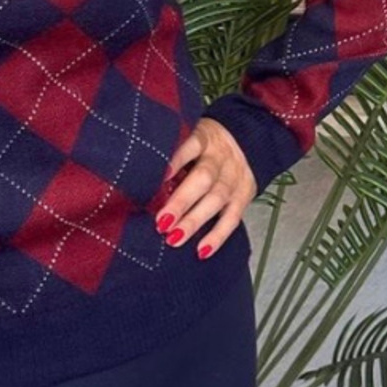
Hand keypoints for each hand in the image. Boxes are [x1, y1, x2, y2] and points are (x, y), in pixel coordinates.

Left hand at [155, 117, 255, 258]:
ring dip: (195, 221)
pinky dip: (217, 236)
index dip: (174, 161)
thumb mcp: (190, 136)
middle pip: (203, 178)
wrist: (248, 139)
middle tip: (161, 221)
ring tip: (174, 238)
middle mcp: (221, 157)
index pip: (190, 146)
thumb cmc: (206, 145)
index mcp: (204, 138)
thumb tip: (139, 178)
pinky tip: (201, 250)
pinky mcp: (244, 195)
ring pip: (217, 199)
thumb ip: (171, 153)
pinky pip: (232, 218)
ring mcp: (234, 177)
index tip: (157, 178)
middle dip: (181, 202)